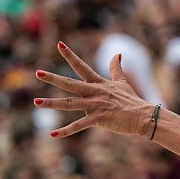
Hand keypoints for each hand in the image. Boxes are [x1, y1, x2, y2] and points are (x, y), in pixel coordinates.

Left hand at [34, 42, 153, 137]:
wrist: (143, 116)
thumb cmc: (132, 100)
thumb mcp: (123, 82)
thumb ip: (117, 68)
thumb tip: (118, 53)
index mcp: (98, 83)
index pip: (81, 66)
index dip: (70, 55)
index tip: (59, 44)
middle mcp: (95, 92)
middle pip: (70, 83)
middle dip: (53, 78)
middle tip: (37, 73)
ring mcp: (96, 105)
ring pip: (69, 104)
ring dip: (52, 103)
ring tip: (36, 103)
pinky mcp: (98, 119)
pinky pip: (78, 125)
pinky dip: (65, 130)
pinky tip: (53, 134)